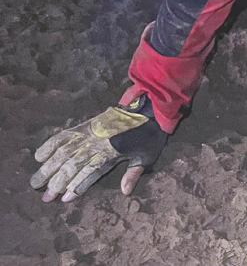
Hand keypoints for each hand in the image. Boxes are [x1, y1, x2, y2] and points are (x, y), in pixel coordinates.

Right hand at [30, 95, 167, 202]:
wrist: (148, 109)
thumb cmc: (149, 136)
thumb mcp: (147, 156)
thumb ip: (133, 173)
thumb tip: (125, 191)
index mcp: (111, 152)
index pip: (89, 171)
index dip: (76, 185)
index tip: (64, 198)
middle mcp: (96, 143)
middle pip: (72, 164)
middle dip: (56, 181)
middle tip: (44, 196)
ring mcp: (89, 133)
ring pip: (63, 151)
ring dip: (48, 167)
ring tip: (36, 181)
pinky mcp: (85, 125)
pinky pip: (64, 135)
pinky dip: (50, 144)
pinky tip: (39, 156)